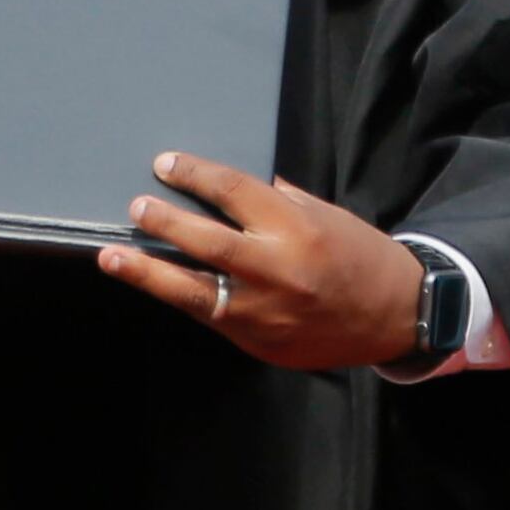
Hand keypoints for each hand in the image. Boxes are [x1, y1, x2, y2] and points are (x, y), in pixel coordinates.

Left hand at [97, 152, 425, 371]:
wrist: (396, 315)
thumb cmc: (360, 255)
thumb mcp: (324, 213)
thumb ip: (277, 202)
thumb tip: (229, 189)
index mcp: (296, 227)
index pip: (233, 191)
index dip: (195, 175)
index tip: (165, 165)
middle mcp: (277, 270)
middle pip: (206, 241)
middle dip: (164, 223)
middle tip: (136, 207)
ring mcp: (265, 313)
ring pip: (194, 291)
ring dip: (148, 273)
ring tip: (113, 257)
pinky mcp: (259, 343)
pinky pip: (212, 317)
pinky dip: (183, 299)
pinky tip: (158, 286)